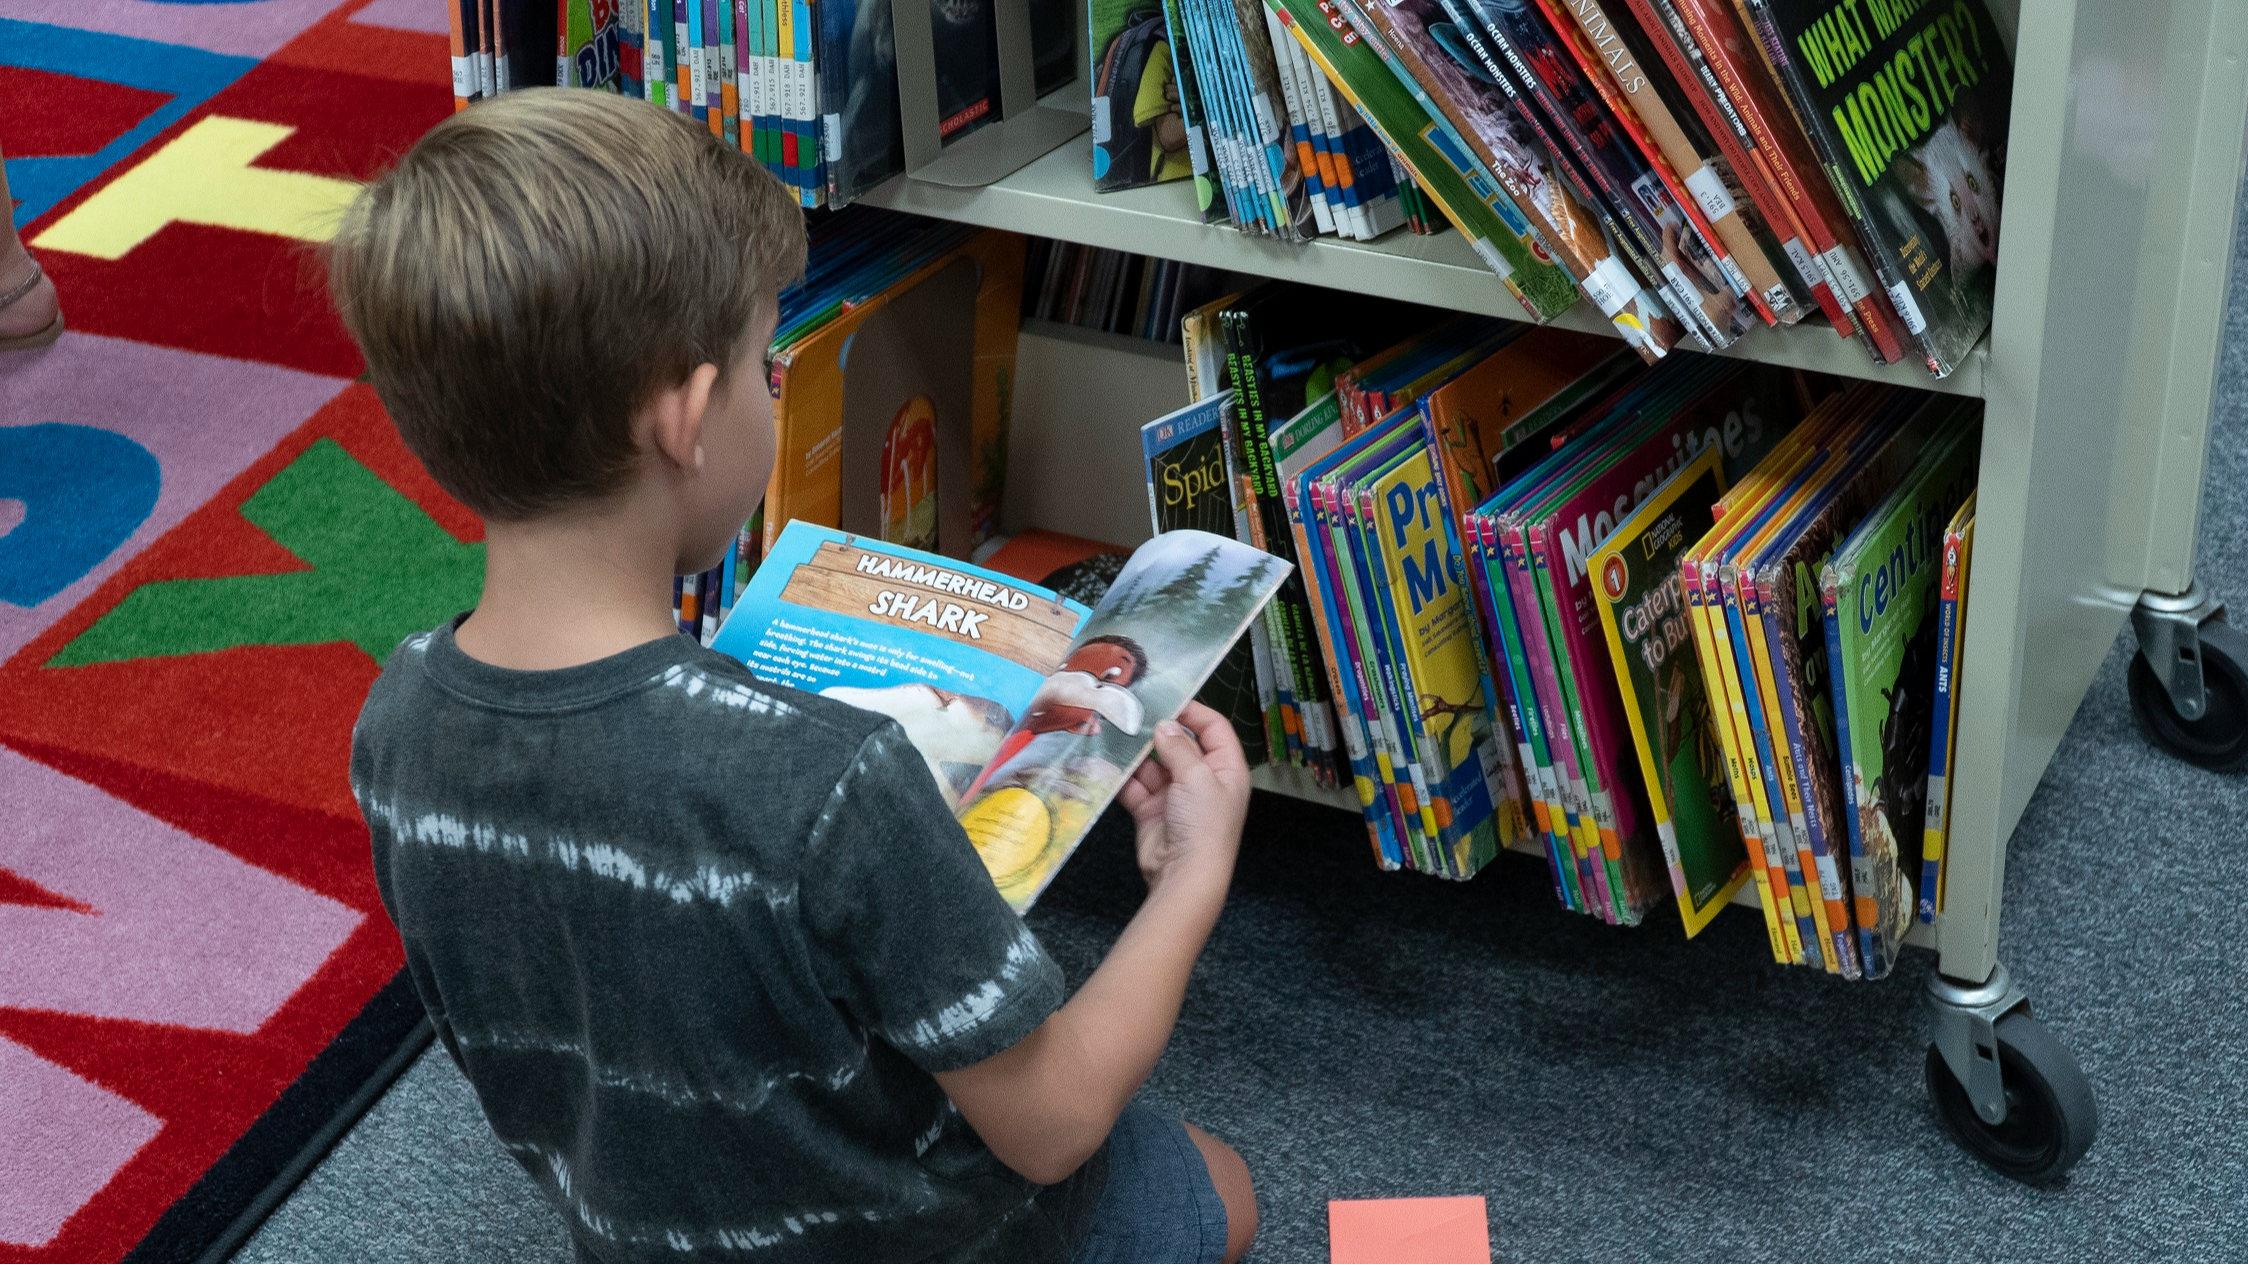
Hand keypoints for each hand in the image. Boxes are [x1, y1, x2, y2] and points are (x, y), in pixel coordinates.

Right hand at [1118, 701, 1249, 898]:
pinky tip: (1106, 761)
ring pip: (1152, 764)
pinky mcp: (1151, 810)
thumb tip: (1165, 725)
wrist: (1184, 875)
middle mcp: (1202, 779)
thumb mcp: (1198, 777)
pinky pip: (1134, 786)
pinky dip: (1121, 776)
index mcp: (1226, 768)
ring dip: (1134, 752)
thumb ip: (1179, 747)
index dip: (1193, 711)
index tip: (1167, 698)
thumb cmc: (1204, 827)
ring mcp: (1175, 795)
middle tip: (1130, 713)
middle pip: (1179, 744)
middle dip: (1156, 731)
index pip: (1213, 728)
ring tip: (1113, 732)